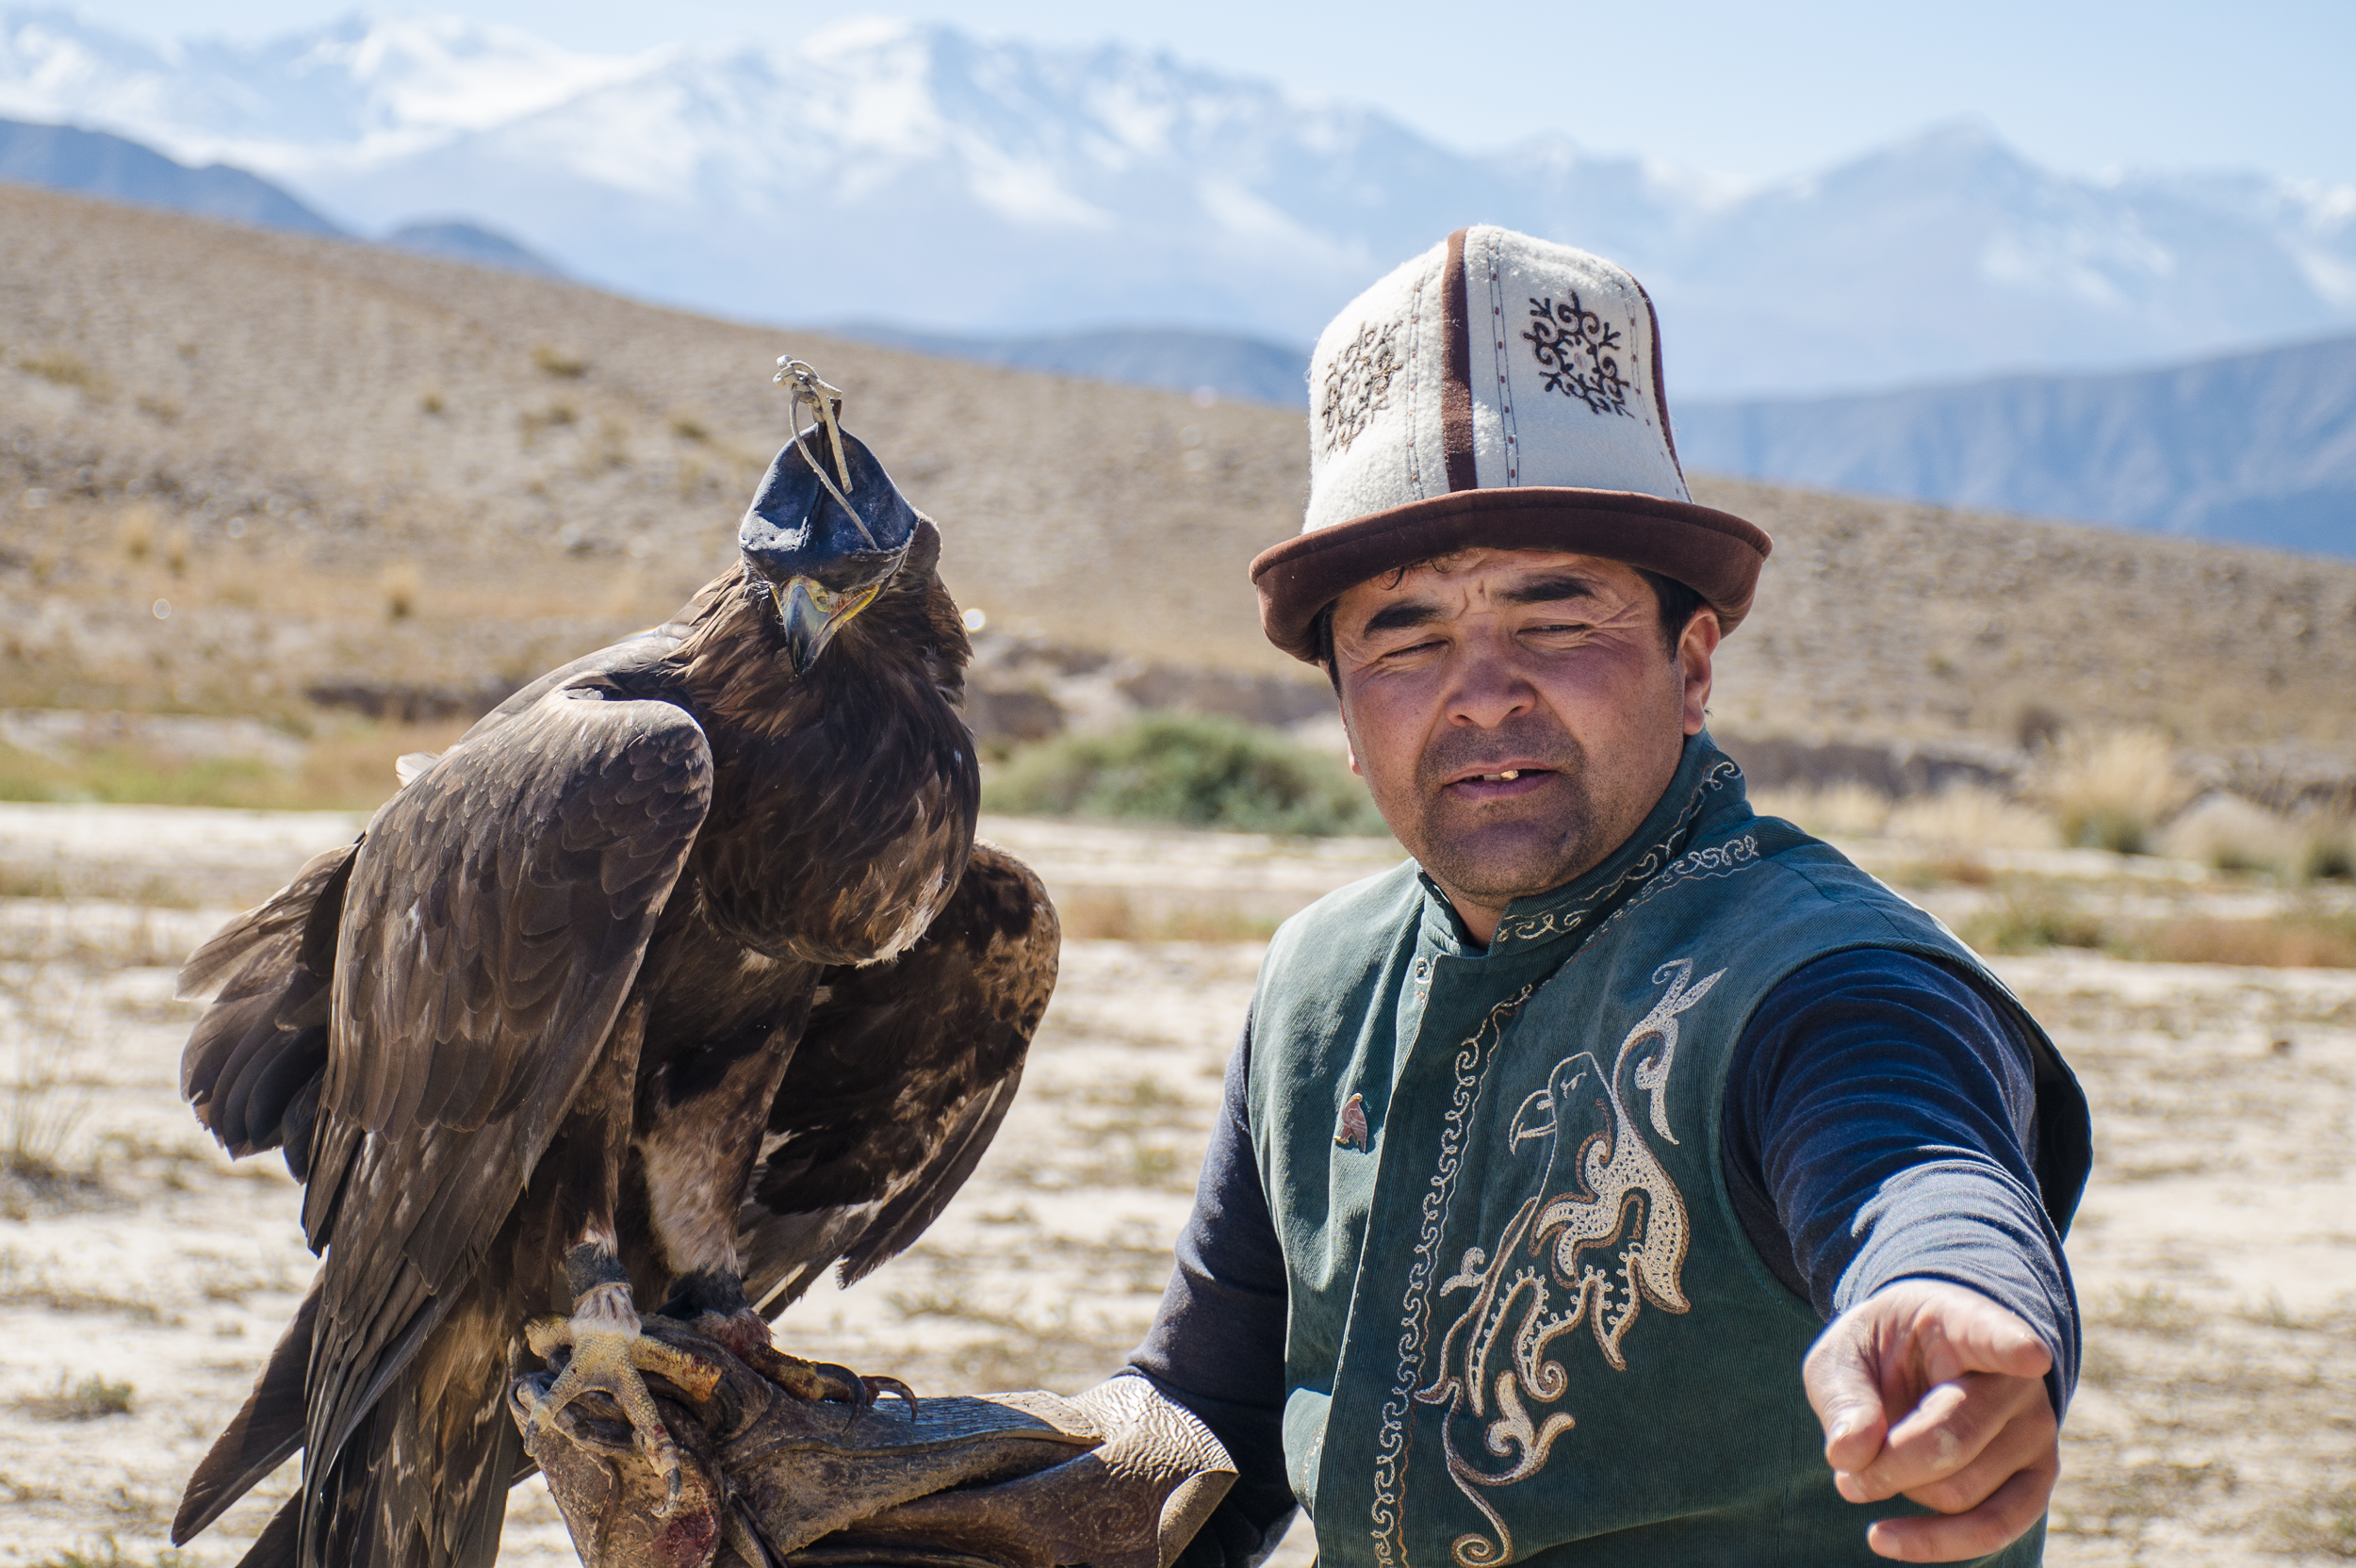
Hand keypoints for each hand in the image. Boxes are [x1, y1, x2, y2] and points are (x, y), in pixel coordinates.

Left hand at [1803, 1278, 2058, 1562]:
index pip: (1995, 1335)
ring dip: (1901, 1492)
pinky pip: (1993, 1529)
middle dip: (1885, 1465)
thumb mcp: (1843, 1355)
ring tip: (1874, 1468)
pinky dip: (1935, 1542)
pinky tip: (1884, 1537)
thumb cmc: (1880, 1356)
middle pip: (1951, 1441)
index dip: (2011, 1346)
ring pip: (1960, 1492)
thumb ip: (1842, 1396)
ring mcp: (2036, 1431)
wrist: (1920, 1370)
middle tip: (1845, 1467)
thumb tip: (1850, 1456)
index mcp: (1967, 1324)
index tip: (2029, 1355)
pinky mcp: (2037, 1481)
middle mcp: (2017, 1380)